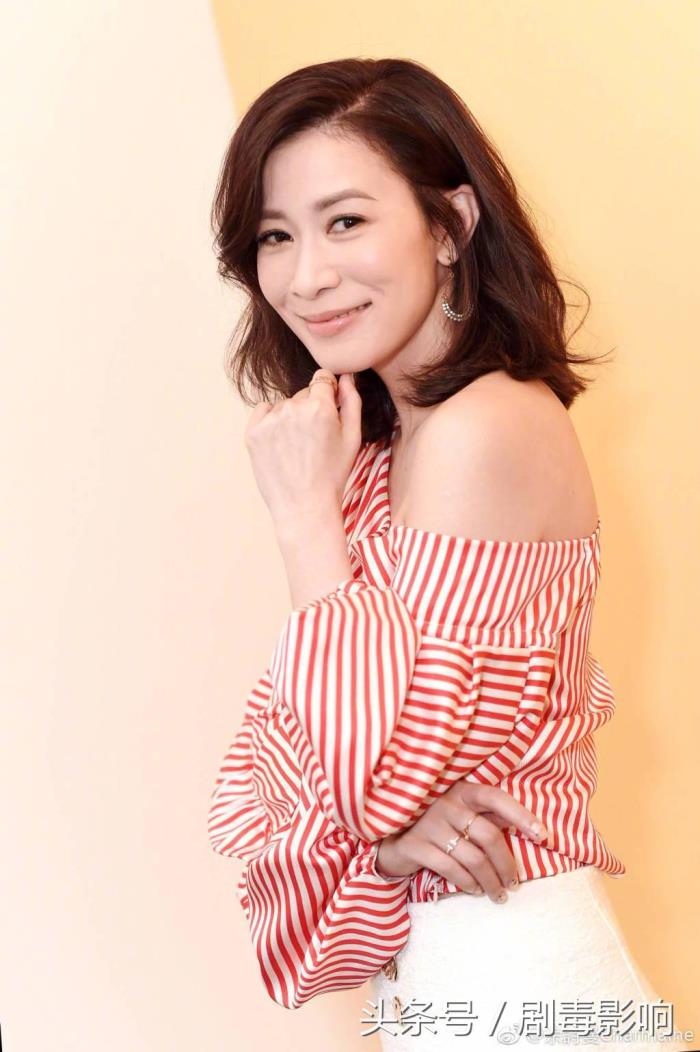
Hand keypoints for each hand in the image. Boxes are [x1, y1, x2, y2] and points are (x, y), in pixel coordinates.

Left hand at [244, 369, 361, 523]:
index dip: (328, 392)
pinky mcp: (253, 432)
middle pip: (303, 394)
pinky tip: (282, 444)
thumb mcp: (353, 438)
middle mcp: (293, 408)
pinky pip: (264, 412)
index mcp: (320, 407)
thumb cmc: (333, 474)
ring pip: (284, 405)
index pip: (322, 378)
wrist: (304, 506)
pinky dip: (271, 422)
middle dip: (310, 409)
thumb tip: (346, 376)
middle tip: (314, 440)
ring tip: (298, 448)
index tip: (328, 410)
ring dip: (291, 418)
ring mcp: (270, 420)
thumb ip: (352, 401)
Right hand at [375, 780, 548, 902]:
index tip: (542, 835)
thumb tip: (528, 826)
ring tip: (499, 894)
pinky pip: (452, 870)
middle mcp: (446, 803)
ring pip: (473, 859)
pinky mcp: (416, 845)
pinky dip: (468, 884)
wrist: (392, 834)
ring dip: (491, 882)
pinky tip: (475, 890)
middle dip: (507, 865)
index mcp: (462, 790)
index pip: (497, 797)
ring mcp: (430, 824)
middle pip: (489, 836)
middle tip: (515, 884)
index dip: (521, 815)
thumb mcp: (462, 812)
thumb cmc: (438, 824)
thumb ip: (488, 816)